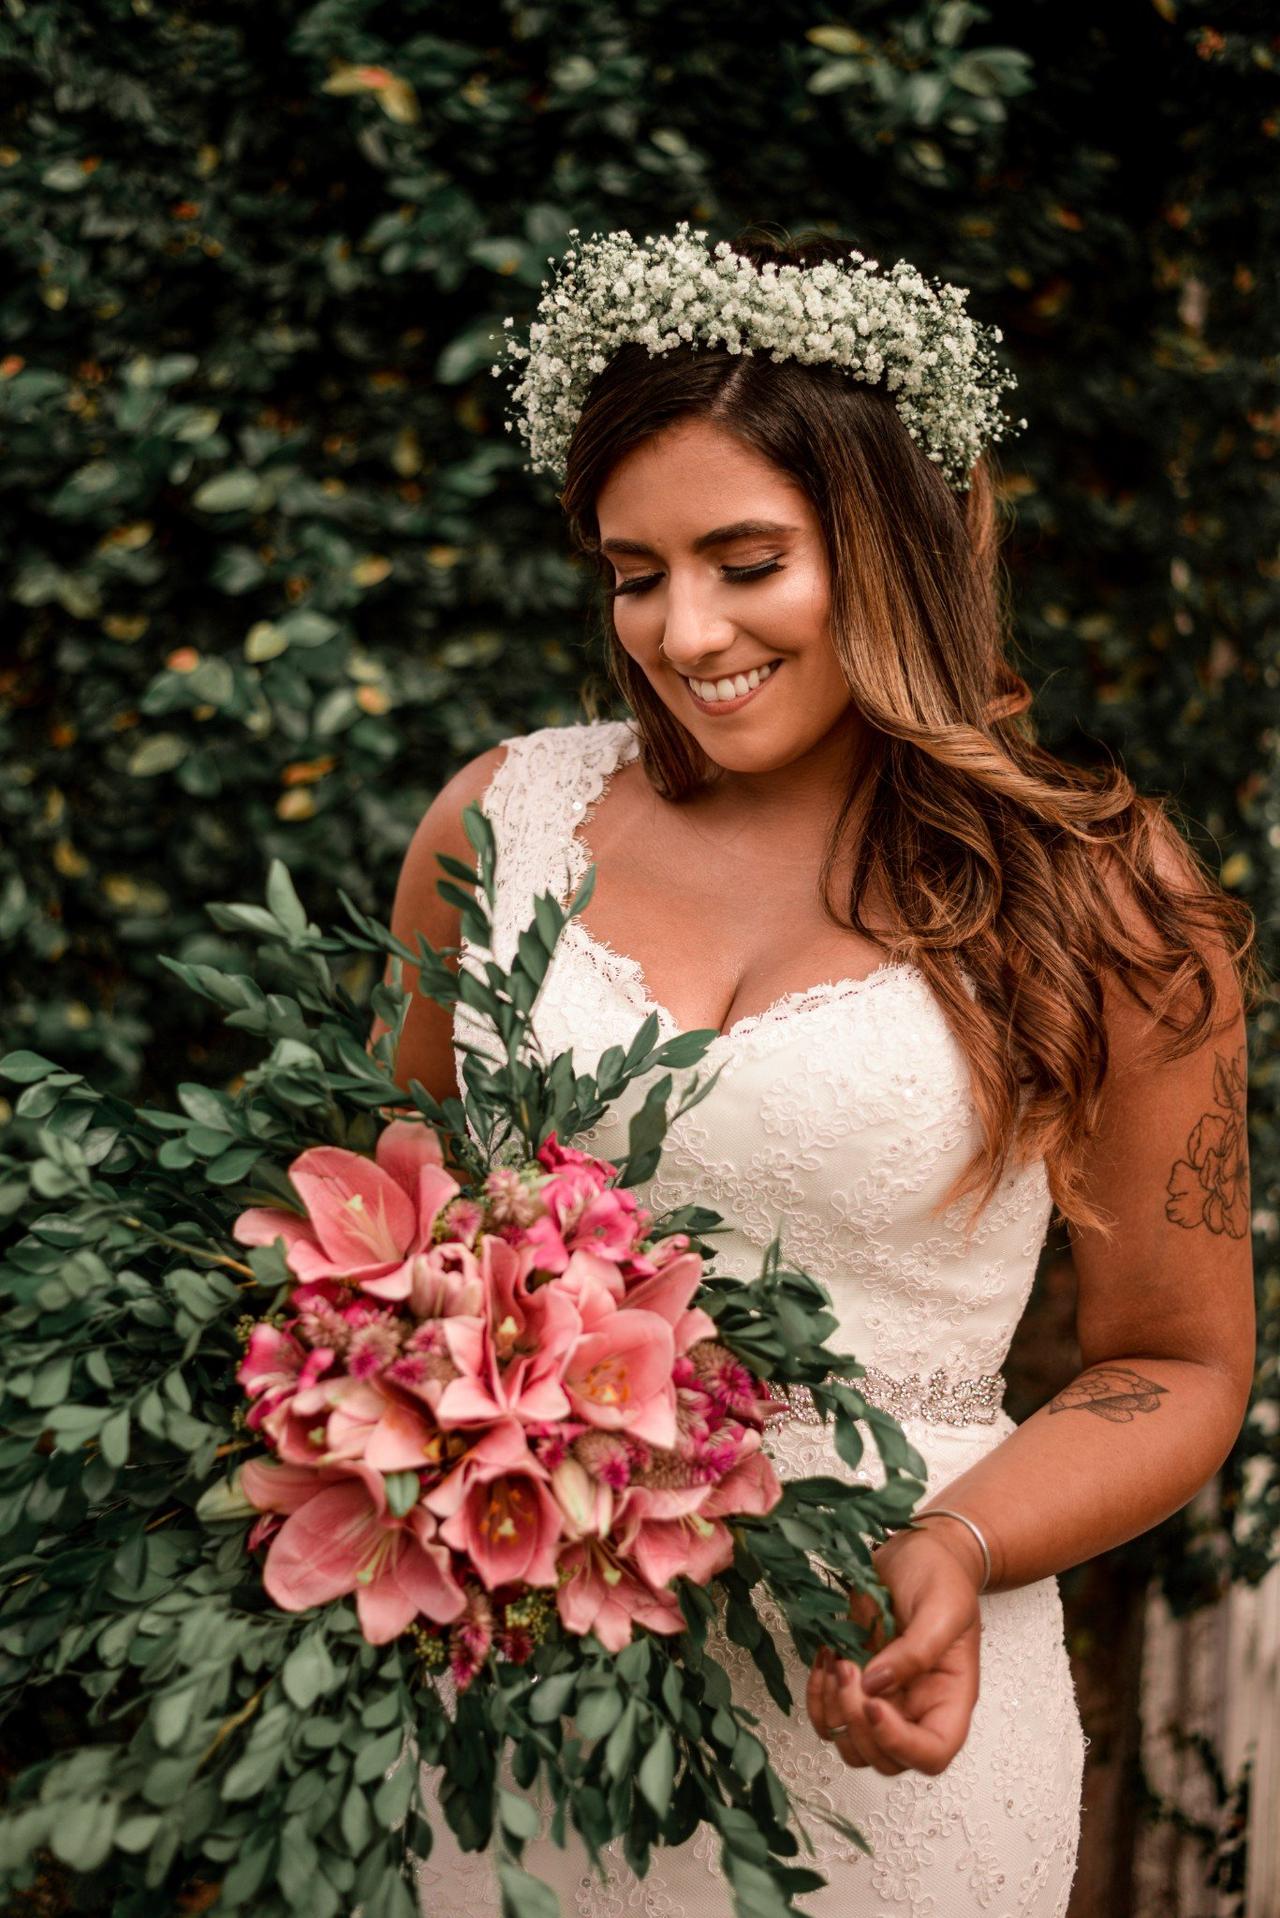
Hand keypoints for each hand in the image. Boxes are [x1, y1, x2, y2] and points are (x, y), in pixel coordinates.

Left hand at [805, 1522, 983, 1776]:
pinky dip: (817, 1697)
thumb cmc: (941, 1576)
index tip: (873, 1704)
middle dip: (858, 1723)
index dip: (900, 1744)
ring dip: (833, 1712)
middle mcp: (916, 1709)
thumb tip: (877, 1686)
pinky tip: (824, 1660)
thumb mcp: (943, 1606)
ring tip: (835, 1662)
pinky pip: (828, 1716)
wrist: (918, 1551)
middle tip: (849, 1670)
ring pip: (852, 1745)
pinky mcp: (855, 1684)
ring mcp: (884, 1700)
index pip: (932, 1754)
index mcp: (949, 1699)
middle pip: (886, 1758)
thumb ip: (917, 1649)